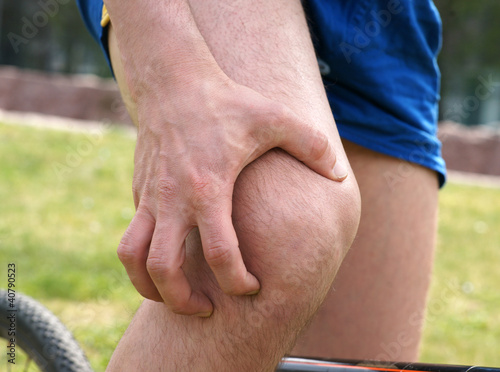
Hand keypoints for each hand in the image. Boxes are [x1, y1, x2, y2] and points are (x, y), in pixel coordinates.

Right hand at [116, 71, 347, 316]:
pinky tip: (170, 255)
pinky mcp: (139, 191)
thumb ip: (313, 145)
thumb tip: (340, 176)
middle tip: (206, 308)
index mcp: (208, 188)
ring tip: (171, 297)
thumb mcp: (276, 117)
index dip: (238, 281)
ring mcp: (150, 196)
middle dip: (183, 301)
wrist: (173, 81)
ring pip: (133, 257)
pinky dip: (146, 256)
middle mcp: (173, 199)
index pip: (220, 254)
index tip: (251, 287)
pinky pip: (132, 235)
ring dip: (149, 287)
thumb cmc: (227, 101)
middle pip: (164, 269)